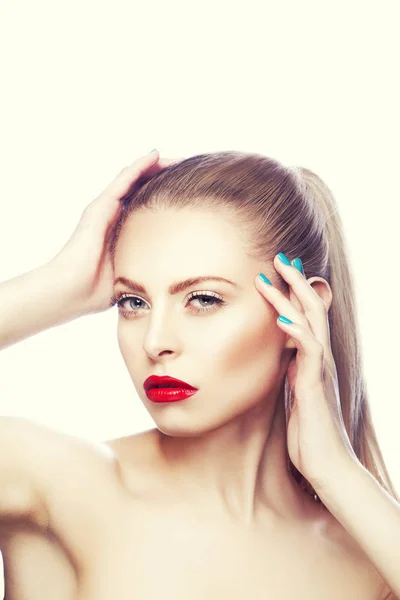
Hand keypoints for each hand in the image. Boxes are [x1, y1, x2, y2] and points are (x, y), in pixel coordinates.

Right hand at [50, 150, 181, 313]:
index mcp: (123, 230)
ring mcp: (105, 208)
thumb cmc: (97, 290)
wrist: (72, 292)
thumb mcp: (132, 274)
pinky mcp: (100, 207)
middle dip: (166, 177)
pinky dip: (140, 167)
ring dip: (157, 166)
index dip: (169, 194)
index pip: (149, 204)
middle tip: (191, 169)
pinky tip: (156, 157)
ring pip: (134, 178)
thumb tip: (175, 276)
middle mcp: (114, 215)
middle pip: (143, 188)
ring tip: (179, 159)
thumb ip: (148, 268)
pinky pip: (123, 180)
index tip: (195, 190)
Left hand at [255, 253, 358, 492]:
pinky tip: (281, 320)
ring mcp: (320, 369)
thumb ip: (291, 371)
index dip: (293, 292)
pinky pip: (309, 352)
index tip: (277, 271)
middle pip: (311, 309)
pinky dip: (296, 333)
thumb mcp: (295, 393)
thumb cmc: (308, 430)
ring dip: (290, 298)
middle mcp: (320, 358)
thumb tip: (282, 356)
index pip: (306, 315)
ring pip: (310, 323)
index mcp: (312, 358)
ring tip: (272, 277)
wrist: (324, 462)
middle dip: (294, 282)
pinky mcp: (316, 384)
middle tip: (279, 258)